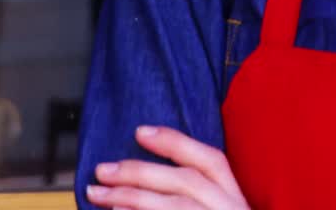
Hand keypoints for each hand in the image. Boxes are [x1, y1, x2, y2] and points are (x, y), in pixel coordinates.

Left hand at [86, 126, 249, 209]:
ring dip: (131, 197)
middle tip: (103, 171)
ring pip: (175, 206)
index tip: (140, 132)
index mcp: (237, 201)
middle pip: (184, 181)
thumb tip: (145, 182)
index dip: (175, 143)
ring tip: (99, 195)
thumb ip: (195, 199)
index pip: (211, 161)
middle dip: (139, 172)